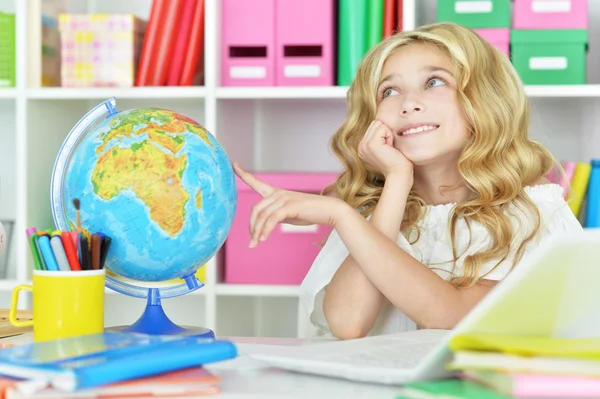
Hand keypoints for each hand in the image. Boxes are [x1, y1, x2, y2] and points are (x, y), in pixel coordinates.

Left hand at [233, 163, 348, 246]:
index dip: (243, 174)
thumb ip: (276, 215)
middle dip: (252, 226)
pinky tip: (264, 239)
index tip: (233, 164)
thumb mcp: (289, 214)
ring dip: (257, 232)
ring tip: (255, 244)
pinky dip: (266, 230)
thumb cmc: (310, 213)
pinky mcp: (290, 206)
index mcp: (276, 193)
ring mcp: (284, 198)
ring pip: (262, 216)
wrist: (330, 210)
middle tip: (252, 242)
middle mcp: (278, 193)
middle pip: (256, 210)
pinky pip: (272, 219)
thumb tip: (265, 224)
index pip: (256, 182)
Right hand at [357, 120, 412, 177]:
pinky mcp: (371, 144)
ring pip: (379, 124)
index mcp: (363, 147)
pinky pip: (383, 128)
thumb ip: (380, 136)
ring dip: (388, 134)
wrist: (399, 173)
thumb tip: (383, 122)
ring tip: (389, 148)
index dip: (385, 134)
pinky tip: (390, 148)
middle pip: (375, 123)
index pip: (374, 126)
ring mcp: (364, 145)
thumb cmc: (397, 161)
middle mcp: (361, 146)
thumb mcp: (385, 147)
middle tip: (389, 148)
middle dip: (386, 132)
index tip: (388, 149)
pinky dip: (390, 136)